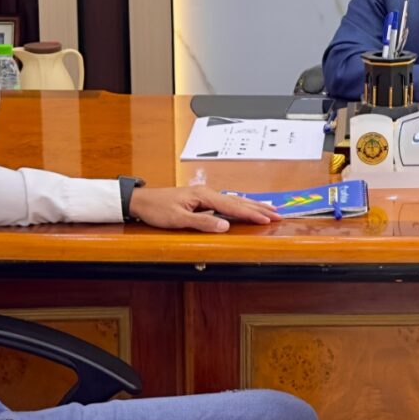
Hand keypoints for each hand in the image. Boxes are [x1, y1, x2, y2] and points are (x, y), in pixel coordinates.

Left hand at [128, 184, 278, 231]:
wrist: (141, 201)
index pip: (233, 206)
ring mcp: (204, 196)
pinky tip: (245, 207)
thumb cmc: (157, 209)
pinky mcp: (201, 200)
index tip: (267, 219)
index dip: (251, 214)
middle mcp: (207, 193)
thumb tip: (225, 226)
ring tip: (268, 210)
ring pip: (234, 201)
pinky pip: (226, 202)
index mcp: (204, 196)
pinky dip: (240, 205)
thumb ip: (202, 223)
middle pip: (238, 201)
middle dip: (258, 209)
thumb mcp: (178, 219)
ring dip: (252, 206)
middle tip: (277, 215)